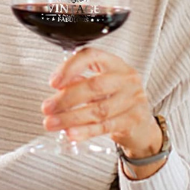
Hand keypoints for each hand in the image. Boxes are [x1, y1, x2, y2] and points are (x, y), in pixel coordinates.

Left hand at [41, 48, 161, 159]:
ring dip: (70, 117)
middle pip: (94, 86)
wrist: (142, 127)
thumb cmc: (116, 100)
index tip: (53, 82)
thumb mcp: (100, 86)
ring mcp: (133, 99)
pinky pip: (104, 126)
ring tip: (52, 123)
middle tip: (47, 107)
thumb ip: (80, 82)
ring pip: (98, 109)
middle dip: (66, 98)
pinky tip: (70, 133)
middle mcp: (127, 78)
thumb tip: (58, 87)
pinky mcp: (134, 120)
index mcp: (114, 63)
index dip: (70, 68)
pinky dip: (85, 131)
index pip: (91, 56)